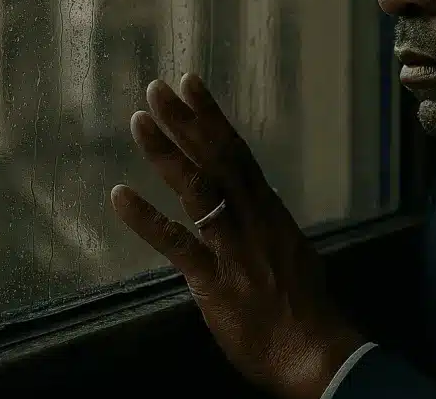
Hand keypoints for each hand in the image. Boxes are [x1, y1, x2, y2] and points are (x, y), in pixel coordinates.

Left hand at [109, 73, 366, 398]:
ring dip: (167, 153)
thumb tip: (260, 208)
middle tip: (158, 87)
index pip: (238, 154)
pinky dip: (147, 219)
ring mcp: (232, 246)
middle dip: (186, 121)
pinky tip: (120, 195)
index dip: (212, 118)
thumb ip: (271, 228)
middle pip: (217, 159)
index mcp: (270, 211)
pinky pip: (177, 244)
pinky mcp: (213, 280)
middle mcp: (252, 218)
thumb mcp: (295, 253)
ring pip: (198, 189)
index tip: (191, 86)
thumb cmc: (307, 307)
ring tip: (140, 121)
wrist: (315, 350)